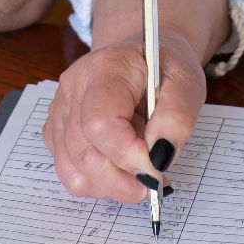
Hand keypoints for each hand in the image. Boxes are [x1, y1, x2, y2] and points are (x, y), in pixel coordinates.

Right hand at [43, 31, 206, 203]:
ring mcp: (59, 112)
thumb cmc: (164, 69)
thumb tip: (159, 156)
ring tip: (139, 170)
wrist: (142, 58)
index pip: (100, 123)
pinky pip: (71, 174)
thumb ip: (177, 118)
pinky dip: (100, 183)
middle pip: (85, 155)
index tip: (157, 166)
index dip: (128, 155)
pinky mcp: (55, 132)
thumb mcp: (187, 83)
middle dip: (124, 181)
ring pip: (75, 172)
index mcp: (105, 69)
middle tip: (154, 180)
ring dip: (113, 185)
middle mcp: (73, 90)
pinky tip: (121, 169)